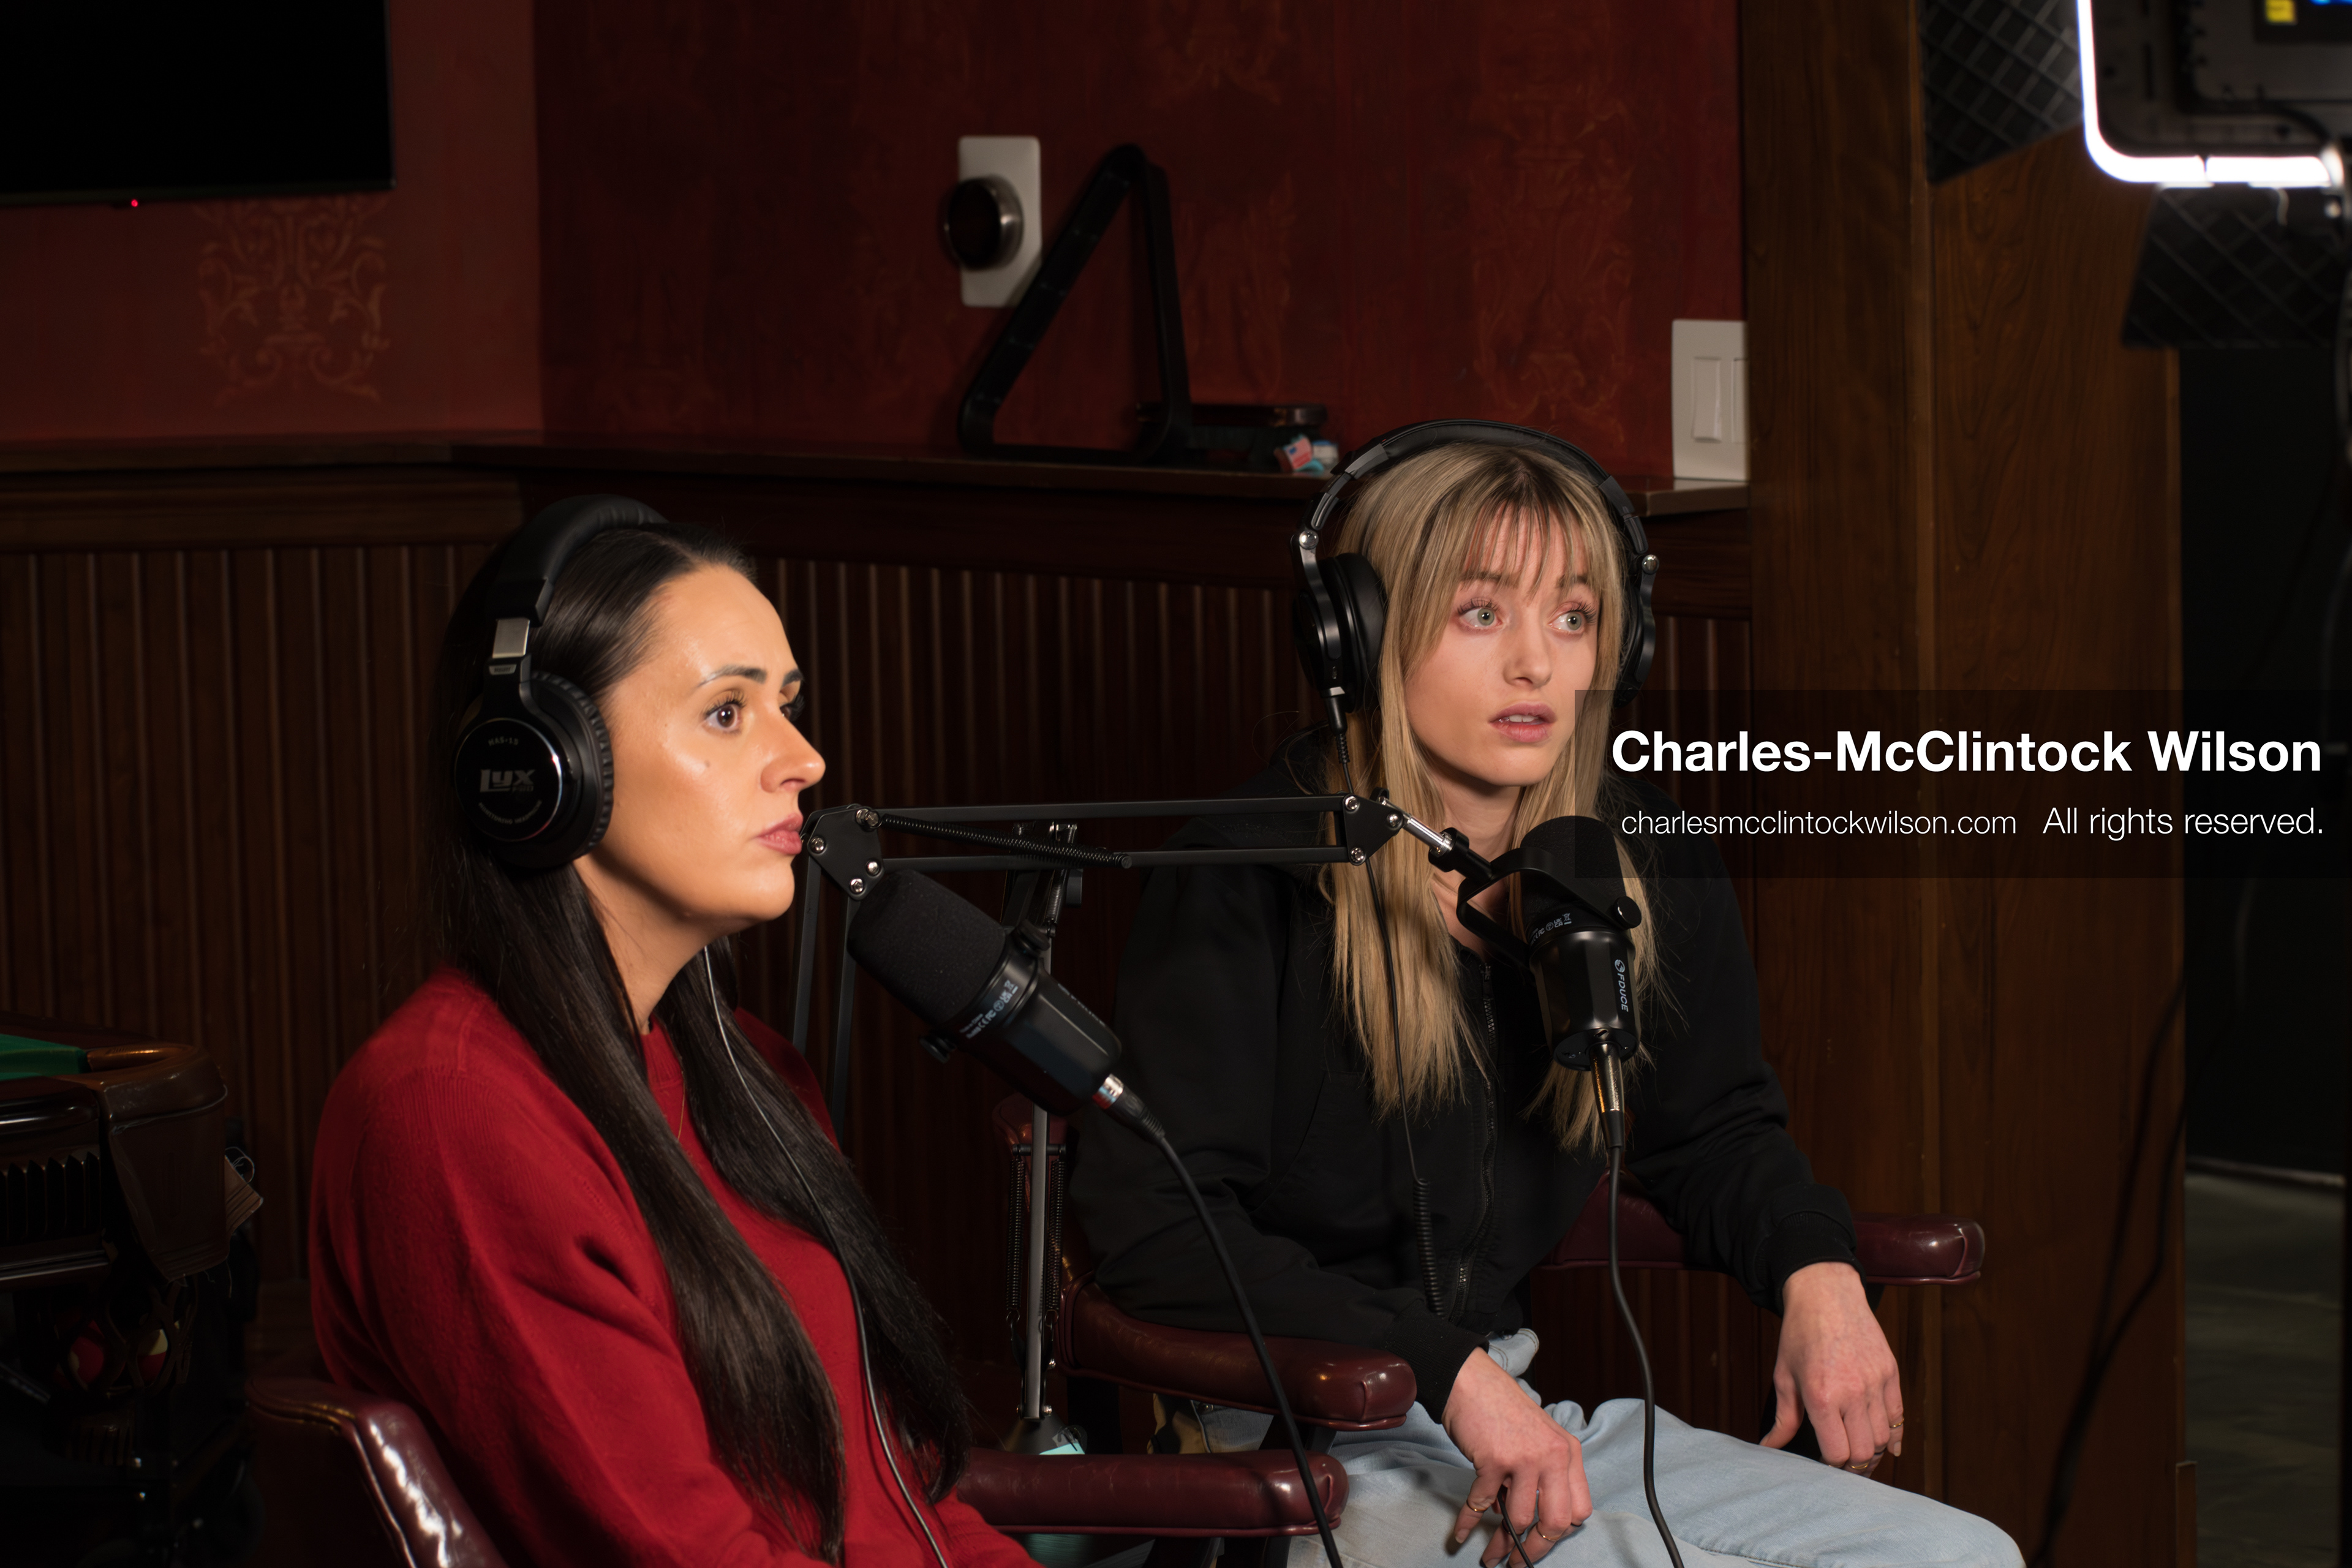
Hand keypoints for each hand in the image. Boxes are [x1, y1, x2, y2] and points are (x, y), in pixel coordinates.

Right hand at [1440, 1347, 1592, 1562]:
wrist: (1471, 1381)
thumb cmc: (1502, 1410)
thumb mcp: (1536, 1440)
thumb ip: (1538, 1478)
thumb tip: (1517, 1518)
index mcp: (1569, 1453)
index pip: (1579, 1509)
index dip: (1561, 1532)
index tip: (1543, 1541)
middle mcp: (1553, 1456)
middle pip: (1555, 1522)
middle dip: (1537, 1550)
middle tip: (1520, 1562)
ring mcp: (1525, 1458)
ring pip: (1518, 1518)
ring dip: (1501, 1543)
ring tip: (1491, 1555)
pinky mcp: (1494, 1459)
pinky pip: (1482, 1503)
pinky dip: (1469, 1521)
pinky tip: (1461, 1532)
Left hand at [1762, 1261, 1902, 1473]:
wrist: (1826, 1294)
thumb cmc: (1800, 1334)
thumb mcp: (1784, 1377)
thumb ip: (1783, 1419)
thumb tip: (1769, 1448)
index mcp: (1822, 1396)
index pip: (1837, 1453)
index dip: (1830, 1465)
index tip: (1822, 1463)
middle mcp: (1853, 1392)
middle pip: (1864, 1452)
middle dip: (1853, 1466)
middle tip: (1842, 1465)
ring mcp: (1876, 1383)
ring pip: (1883, 1438)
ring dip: (1873, 1452)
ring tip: (1859, 1454)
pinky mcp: (1891, 1373)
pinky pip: (1898, 1416)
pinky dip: (1893, 1435)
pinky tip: (1886, 1446)